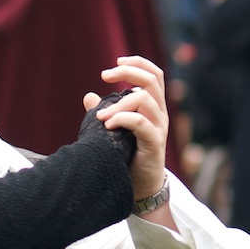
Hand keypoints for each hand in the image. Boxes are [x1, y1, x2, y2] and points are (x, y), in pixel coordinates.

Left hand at [83, 55, 168, 206]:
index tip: (117, 61)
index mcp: (153, 107)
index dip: (138, 63)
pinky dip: (122, 119)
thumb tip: (89, 96)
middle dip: (127, 72)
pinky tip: (107, 125)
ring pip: (145, 100)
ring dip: (118, 103)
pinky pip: (141, 123)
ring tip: (100, 115)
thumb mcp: (116, 130)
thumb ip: (106, 112)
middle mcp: (160, 114)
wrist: (141, 187)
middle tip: (104, 75)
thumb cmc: (128, 157)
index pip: (154, 75)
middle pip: (152, 80)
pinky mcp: (154, 143)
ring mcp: (159, 128)